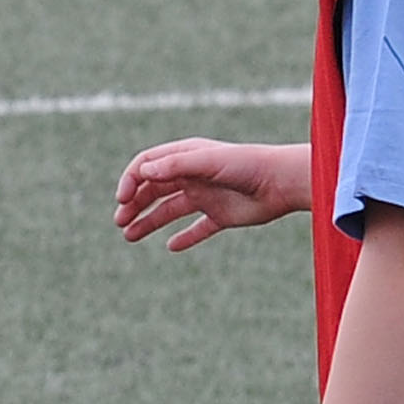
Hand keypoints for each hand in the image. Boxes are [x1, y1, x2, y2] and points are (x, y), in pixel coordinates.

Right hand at [114, 138, 304, 250]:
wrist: (283, 182)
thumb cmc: (247, 164)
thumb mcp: (208, 161)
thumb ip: (175, 165)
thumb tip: (143, 173)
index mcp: (186, 157)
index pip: (147, 166)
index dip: (131, 180)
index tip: (123, 199)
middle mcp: (192, 176)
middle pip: (153, 190)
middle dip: (133, 204)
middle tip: (120, 221)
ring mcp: (206, 196)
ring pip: (169, 210)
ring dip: (148, 222)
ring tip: (129, 236)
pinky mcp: (221, 216)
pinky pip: (197, 228)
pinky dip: (184, 238)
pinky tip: (171, 247)